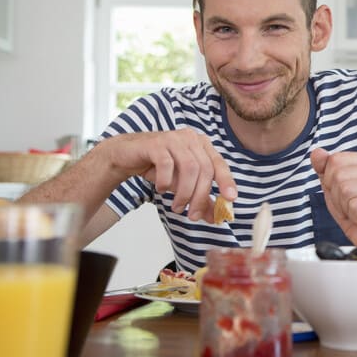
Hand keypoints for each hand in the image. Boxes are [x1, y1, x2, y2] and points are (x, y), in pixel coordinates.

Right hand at [100, 129, 236, 221]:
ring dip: (184, 192)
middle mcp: (191, 138)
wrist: (125, 156)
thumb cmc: (157, 167)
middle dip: (200, 196)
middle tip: (193, 215)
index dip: (226, 181)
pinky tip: (161, 188)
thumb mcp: (182, 184)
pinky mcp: (155, 143)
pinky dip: (165, 181)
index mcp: (202, 145)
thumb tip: (216, 217)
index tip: (231, 199)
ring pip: (189, 168)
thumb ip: (200, 198)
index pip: (219, 164)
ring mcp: (173, 138)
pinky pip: (167, 164)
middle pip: (204, 169)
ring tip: (177, 207)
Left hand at [310, 148, 356, 246]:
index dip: (331, 181)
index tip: (345, 194)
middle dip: (337, 196)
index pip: (336, 159)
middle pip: (339, 175)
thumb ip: (325, 168)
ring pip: (346, 189)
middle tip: (351, 207)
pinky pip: (355, 205)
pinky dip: (354, 217)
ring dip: (345, 208)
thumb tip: (317, 153)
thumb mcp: (334, 188)